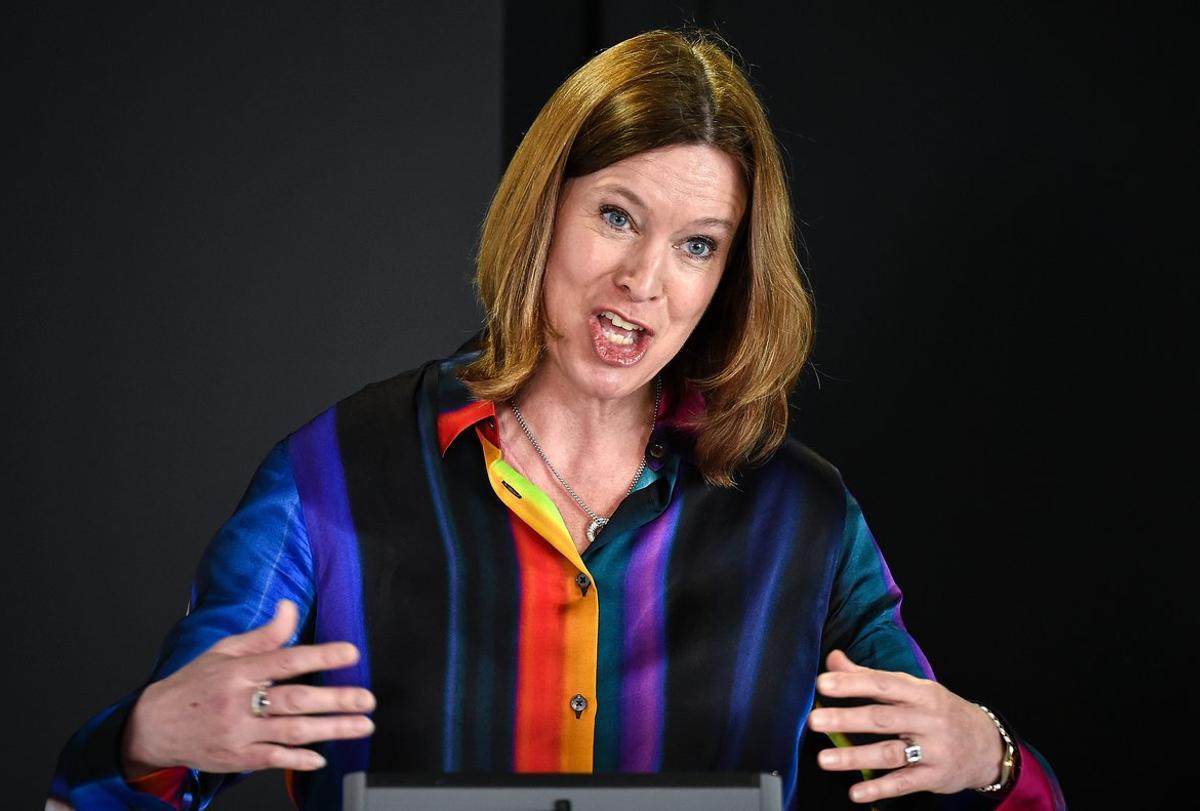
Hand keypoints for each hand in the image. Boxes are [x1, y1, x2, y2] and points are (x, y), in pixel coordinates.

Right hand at [121, 599, 375, 777]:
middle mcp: (239, 703)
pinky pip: (273, 759)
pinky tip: (322, 757)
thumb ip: (264, 635)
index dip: (320, 655)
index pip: (285, 660)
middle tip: (366, 699)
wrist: (153, 727)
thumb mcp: (224, 651)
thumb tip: (290, 607)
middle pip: (295, 700)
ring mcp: (238, 733)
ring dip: (331, 729)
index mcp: (238, 671)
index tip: (350, 653)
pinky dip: (299, 759)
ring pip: (292, 731)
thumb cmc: (194, 684)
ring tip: (361, 725)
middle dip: (336, 700)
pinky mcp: (236, 758)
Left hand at [807, 650, 1003, 803]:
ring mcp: (933, 750)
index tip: (823, 683)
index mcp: (920, 692)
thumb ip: (870, 676)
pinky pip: (904, 783)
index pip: (883, 685)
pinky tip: (855, 792)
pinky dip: (879, 789)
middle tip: (814, 721)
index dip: (853, 683)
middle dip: (847, 719)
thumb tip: (834, 659)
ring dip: (855, 757)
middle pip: (882, 718)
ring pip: (889, 753)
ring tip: (824, 759)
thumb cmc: (940, 712)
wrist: (988, 745)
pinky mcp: (935, 777)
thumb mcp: (913, 689)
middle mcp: (927, 719)